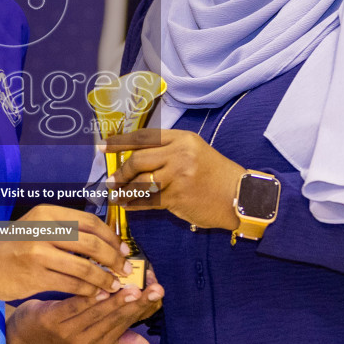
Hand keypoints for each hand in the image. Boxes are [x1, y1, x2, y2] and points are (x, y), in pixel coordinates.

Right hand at [0, 205, 127, 300]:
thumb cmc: (13, 246)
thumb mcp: (38, 226)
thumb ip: (67, 229)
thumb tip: (108, 241)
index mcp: (48, 212)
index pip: (91, 223)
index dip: (112, 238)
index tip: (123, 250)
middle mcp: (43, 229)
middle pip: (92, 244)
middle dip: (114, 259)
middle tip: (125, 270)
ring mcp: (38, 253)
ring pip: (85, 268)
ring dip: (104, 279)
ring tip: (113, 286)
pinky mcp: (36, 277)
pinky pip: (72, 285)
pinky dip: (89, 291)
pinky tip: (95, 295)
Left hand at [6, 268, 163, 343]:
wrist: (24, 332)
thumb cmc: (61, 326)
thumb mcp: (90, 332)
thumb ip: (120, 337)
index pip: (129, 323)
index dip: (145, 307)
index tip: (159, 289)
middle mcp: (87, 343)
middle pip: (118, 319)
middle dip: (138, 303)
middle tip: (156, 289)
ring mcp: (69, 333)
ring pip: (99, 314)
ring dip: (117, 301)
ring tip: (134, 288)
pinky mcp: (52, 321)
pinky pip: (74, 308)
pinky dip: (89, 298)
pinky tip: (101, 287)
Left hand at [105, 129, 244, 230]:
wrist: (240, 196)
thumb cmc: (216, 175)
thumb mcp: (194, 152)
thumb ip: (168, 152)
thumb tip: (134, 157)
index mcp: (182, 139)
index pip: (143, 137)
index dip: (120, 142)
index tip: (104, 148)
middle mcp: (179, 154)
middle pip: (137, 160)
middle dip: (121, 172)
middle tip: (112, 180)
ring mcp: (178, 176)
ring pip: (140, 183)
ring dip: (124, 191)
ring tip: (116, 195)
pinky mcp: (177, 197)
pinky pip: (148, 201)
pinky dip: (134, 204)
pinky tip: (127, 206)